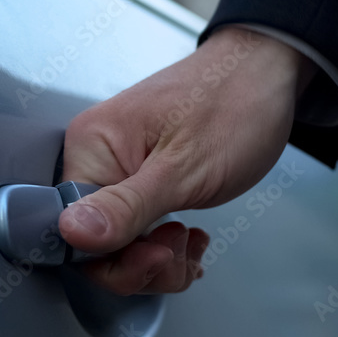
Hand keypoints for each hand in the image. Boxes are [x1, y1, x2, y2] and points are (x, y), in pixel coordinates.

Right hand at [59, 26, 314, 293]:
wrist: (266, 73)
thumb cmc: (234, 103)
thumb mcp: (184, 167)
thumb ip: (127, 205)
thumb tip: (71, 231)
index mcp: (91, 147)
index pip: (71, 230)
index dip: (112, 257)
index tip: (157, 255)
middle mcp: (96, 158)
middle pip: (93, 244)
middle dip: (142, 262)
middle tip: (179, 250)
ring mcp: (118, 171)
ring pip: (119, 245)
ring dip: (160, 258)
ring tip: (191, 240)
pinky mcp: (141, 182)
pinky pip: (138, 231)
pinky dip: (167, 247)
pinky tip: (191, 238)